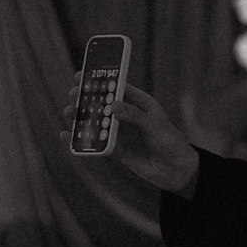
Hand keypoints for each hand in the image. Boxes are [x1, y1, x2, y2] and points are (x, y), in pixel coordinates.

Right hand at [63, 75, 199, 195]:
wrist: (177, 171)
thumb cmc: (172, 142)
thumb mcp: (156, 126)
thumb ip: (135, 116)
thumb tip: (112, 106)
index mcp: (139, 103)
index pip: (117, 88)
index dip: (100, 80)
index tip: (83, 75)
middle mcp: (128, 116)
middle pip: (103, 104)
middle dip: (86, 98)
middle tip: (73, 94)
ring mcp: (122, 133)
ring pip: (97, 122)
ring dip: (82, 117)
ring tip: (69, 112)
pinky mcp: (117, 150)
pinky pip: (97, 143)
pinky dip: (83, 139)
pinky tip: (68, 135)